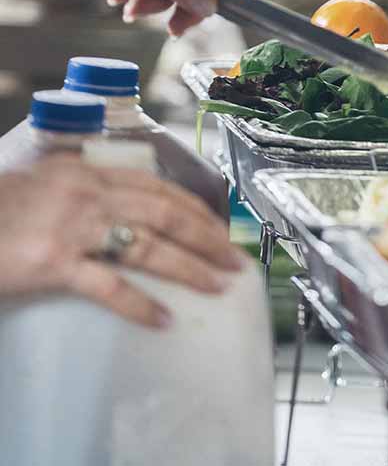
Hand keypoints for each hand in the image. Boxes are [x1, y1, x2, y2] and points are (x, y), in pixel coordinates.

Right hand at [0, 156, 245, 326]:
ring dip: (190, 267)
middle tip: (235, 260)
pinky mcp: (53, 262)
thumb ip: (85, 189)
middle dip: (208, 237)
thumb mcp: (45, 184)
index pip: (160, 188)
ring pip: (150, 246)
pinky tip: (163, 319)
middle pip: (167, 213)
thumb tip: (122, 203)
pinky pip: (109, 286)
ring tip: (217, 285)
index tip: (223, 227)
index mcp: (89, 174)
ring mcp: (73, 227)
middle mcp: (88, 194)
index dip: (198, 208)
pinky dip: (140, 304)